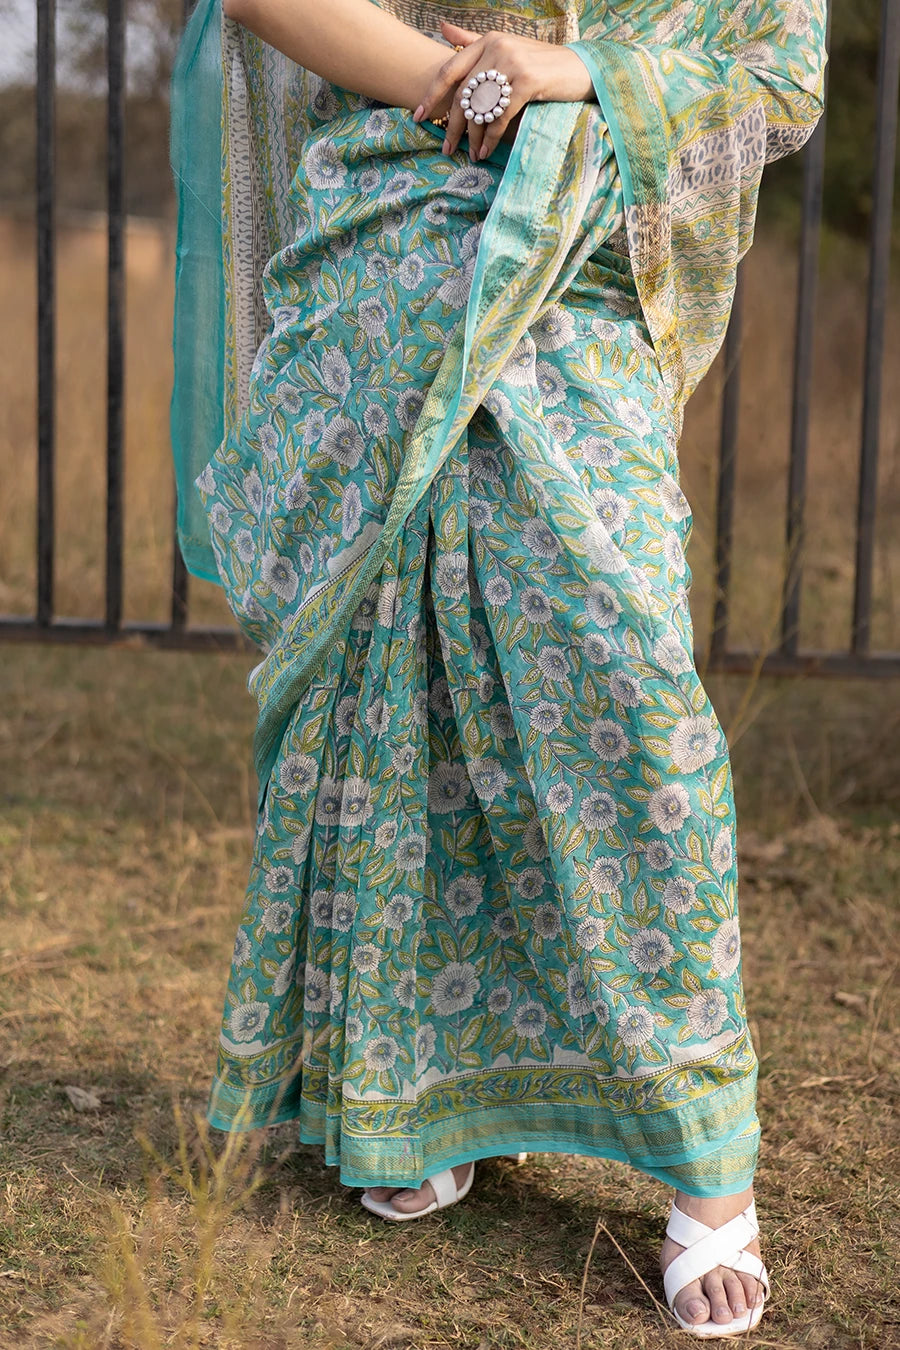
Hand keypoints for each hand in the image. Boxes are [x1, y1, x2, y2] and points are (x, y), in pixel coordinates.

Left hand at [412, 19, 594, 161]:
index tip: (419, 116)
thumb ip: (473, 40)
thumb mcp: (506, 47)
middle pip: (463, 94)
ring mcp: (512, 63)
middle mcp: (497, 47)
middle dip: (453, 126)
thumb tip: (442, 29)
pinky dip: (491, 137)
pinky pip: (499, 116)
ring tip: (471, 155)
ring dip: (473, 137)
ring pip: (480, 107)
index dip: (432, 95)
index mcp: (488, 40)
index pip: (451, 70)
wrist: (580, 69)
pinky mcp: (526, 82)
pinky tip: (487, 150)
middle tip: (447, 149)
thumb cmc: (541, 63)